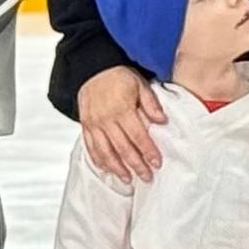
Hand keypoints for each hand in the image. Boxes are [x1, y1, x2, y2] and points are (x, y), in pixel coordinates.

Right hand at [77, 66, 164, 183]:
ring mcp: (93, 124)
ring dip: (117, 167)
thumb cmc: (118, 77)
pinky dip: (99, 160)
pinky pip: (91, 146)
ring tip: (128, 179)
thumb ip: (151, 103)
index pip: (138, 136)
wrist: (92, 69)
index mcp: (122, 109)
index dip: (148, 151)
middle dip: (135, 165)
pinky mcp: (85, 125)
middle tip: (146, 177)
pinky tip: (107, 169)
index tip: (157, 163)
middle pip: (122, 148)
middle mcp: (106, 119)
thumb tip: (162, 120)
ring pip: (105, 151)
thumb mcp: (140, 84)